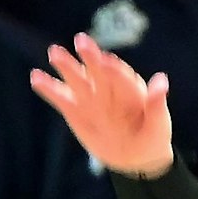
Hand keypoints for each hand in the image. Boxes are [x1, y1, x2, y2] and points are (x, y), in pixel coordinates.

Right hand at [31, 33, 175, 177]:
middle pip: (98, 71)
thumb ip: (157, 105)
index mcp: (131, 90)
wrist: (135, 157)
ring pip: (77, 80)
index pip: (122, 77)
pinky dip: (49, 88)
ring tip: (54, 52)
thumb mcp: (159, 125)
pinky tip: (36, 77)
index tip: (106, 61)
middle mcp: (110, 89)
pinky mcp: (76, 110)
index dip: (115, 70)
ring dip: (66, 66)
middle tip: (81, 41)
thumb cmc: (152, 138)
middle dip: (90, 57)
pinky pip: (61, 98)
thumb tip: (162, 81)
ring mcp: (91, 99)